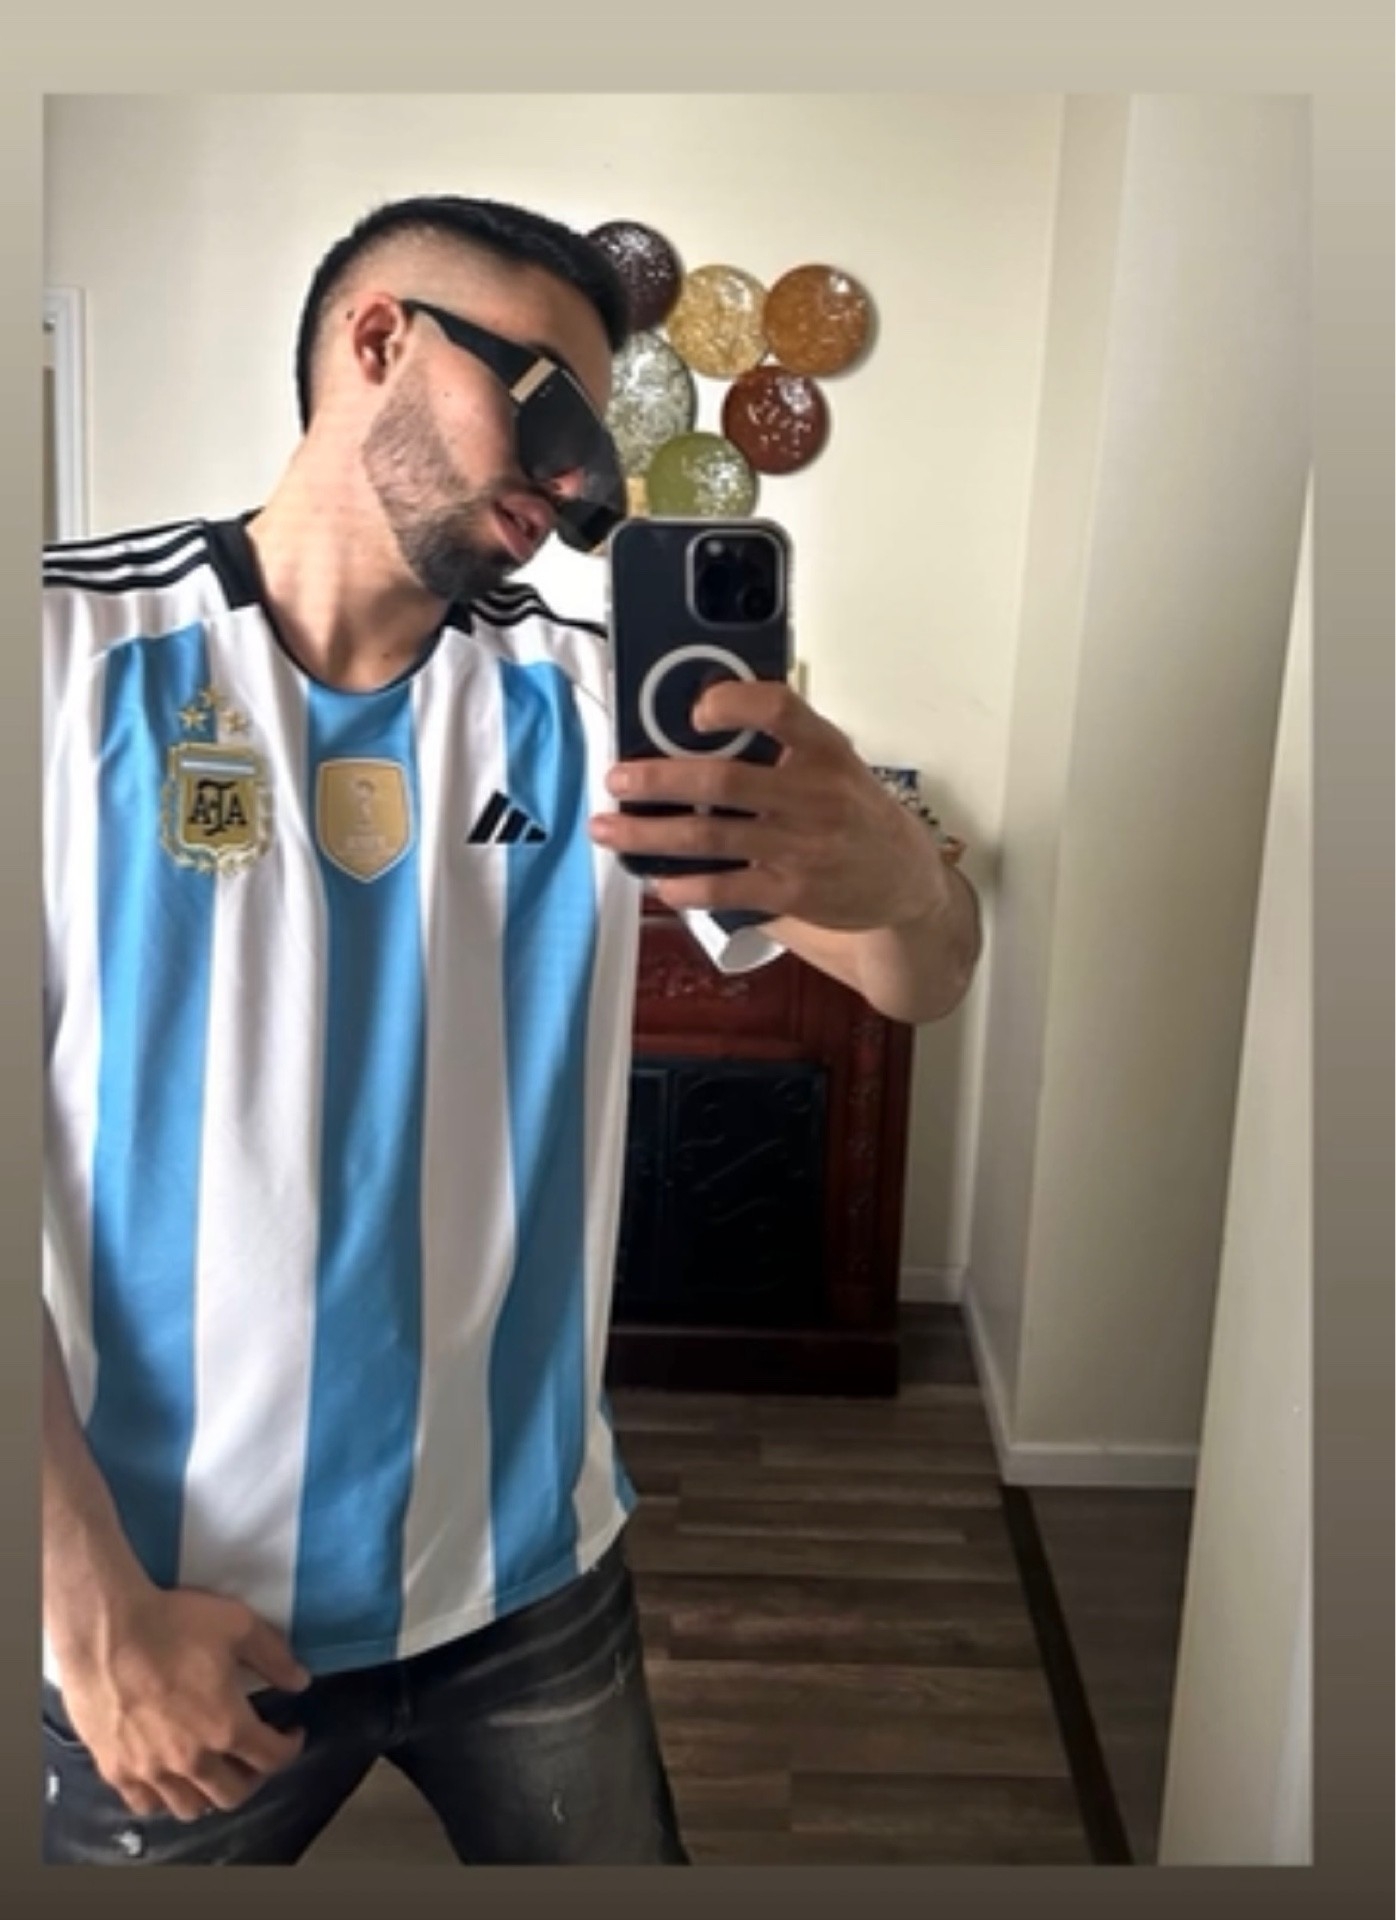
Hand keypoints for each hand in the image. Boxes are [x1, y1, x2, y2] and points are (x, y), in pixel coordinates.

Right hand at [56, 1586, 310, 1821]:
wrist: (105, 1630)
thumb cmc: (174, 1623)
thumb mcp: (239, 1626)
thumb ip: (275, 1657)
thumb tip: (300, 1682)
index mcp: (226, 1727)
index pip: (272, 1759)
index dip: (290, 1747)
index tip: (291, 1733)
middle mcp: (191, 1760)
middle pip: (234, 1794)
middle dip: (254, 1776)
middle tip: (254, 1752)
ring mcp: (150, 1770)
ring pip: (190, 1808)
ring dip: (210, 1793)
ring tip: (213, 1769)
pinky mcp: (115, 1770)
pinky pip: (145, 1804)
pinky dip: (164, 1798)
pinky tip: (168, 1777)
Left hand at [590, 680, 946, 929]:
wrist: (905, 879)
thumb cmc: (856, 812)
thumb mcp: (834, 762)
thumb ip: (781, 745)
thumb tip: (698, 728)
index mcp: (825, 750)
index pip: (779, 709)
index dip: (732, 703)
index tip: (696, 710)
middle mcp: (814, 795)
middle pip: (724, 781)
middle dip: (659, 780)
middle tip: (618, 778)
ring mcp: (802, 847)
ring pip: (710, 838)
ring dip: (650, 835)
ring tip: (609, 830)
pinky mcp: (792, 892)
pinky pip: (726, 888)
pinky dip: (685, 886)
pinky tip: (659, 881)